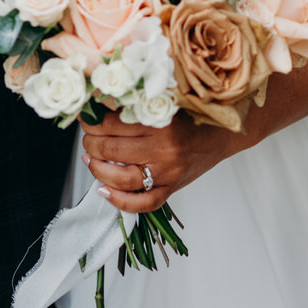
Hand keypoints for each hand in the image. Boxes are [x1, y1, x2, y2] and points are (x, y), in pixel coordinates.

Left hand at [80, 110, 240, 213]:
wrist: (222, 135)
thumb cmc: (193, 116)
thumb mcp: (165, 104)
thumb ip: (137, 106)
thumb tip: (100, 104)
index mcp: (161, 123)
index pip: (112, 123)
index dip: (92, 120)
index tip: (86, 116)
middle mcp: (164, 150)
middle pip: (111, 148)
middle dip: (90, 142)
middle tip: (86, 136)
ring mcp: (167, 173)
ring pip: (120, 177)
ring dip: (96, 168)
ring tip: (89, 158)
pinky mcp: (171, 189)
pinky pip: (142, 203)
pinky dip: (119, 201)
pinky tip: (104, 190)